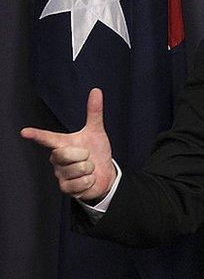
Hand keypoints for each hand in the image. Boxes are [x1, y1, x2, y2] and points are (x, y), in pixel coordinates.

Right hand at [21, 88, 114, 202]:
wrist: (104, 173)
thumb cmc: (96, 152)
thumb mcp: (96, 132)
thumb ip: (94, 113)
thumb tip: (96, 90)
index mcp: (62, 143)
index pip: (47, 138)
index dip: (37, 135)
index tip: (24, 132)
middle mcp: (57, 159)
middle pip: (64, 154)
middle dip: (83, 156)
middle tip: (88, 157)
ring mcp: (60, 174)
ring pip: (76, 169)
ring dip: (89, 169)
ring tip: (89, 169)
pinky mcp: (66, 188)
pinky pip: (80, 183)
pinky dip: (90, 181)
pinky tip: (88, 180)